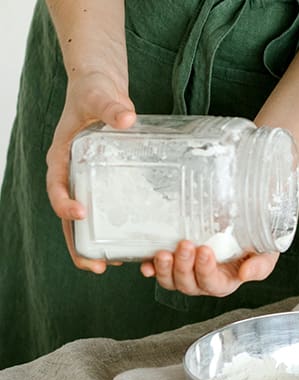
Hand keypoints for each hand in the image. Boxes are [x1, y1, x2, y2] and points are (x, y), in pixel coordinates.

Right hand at [46, 70, 135, 273]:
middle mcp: (72, 175)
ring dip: (96, 245)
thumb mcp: (101, 95)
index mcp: (62, 157)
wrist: (102, 89)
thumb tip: (126, 117)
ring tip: (114, 267)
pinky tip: (135, 245)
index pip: (57, 185)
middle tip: (94, 266)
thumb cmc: (95, 90)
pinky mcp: (108, 184)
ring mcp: (89, 182)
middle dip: (78, 243)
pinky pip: (109, 210)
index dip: (64, 203)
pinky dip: (117, 230)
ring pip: (88, 220)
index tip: (80, 214)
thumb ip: (111, 106)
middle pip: (68, 216)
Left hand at [140, 241, 278, 296]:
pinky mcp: (173, 262)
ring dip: (165, 269)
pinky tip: (146, 264)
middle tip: (186, 245)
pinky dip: (150, 269)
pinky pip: (157, 272)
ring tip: (164, 252)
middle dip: (184, 266)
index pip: (213, 283)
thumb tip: (246, 273)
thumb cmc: (255, 241)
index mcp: (226, 281)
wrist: (245, 223)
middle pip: (189, 285)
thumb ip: (260, 265)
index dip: (206, 271)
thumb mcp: (267, 252)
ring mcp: (186, 273)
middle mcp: (204, 281)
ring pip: (171, 281)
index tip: (206, 251)